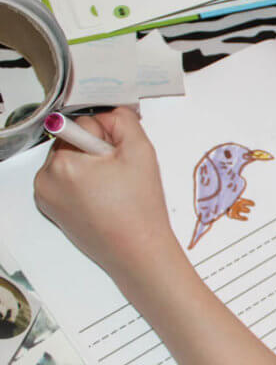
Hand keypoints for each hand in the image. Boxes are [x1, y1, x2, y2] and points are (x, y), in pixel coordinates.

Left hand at [34, 108, 177, 285]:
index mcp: (64, 162)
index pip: (85, 124)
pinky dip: (81, 183)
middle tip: (119, 174)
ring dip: (88, 166)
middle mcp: (46, 178)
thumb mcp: (141, 151)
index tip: (118, 156)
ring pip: (68, 160)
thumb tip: (108, 114)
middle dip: (95, 151)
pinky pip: (63, 180)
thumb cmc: (140, 206)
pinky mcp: (49, 208)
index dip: (109, 136)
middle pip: (72, 142)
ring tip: (112, 189)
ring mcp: (45, 195)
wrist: (137, 251)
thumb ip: (123, 121)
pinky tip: (102, 199)